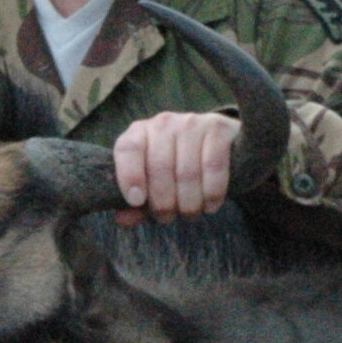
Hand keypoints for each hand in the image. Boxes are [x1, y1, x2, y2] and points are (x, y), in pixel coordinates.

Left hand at [112, 111, 240, 222]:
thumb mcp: (153, 182)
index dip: (130, 176)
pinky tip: (210, 205)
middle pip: (159, 167)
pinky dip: (212, 193)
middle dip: (163, 202)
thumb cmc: (175, 167)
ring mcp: (192, 123)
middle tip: (168, 217)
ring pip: (187, 172)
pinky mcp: (218, 128)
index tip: (137, 201)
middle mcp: (164, 123)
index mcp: (139, 132)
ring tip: (190, 213)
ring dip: (189, 203)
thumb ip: (137, 202)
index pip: (128, 149)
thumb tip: (124, 219)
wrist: (215, 143)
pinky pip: (213, 167)